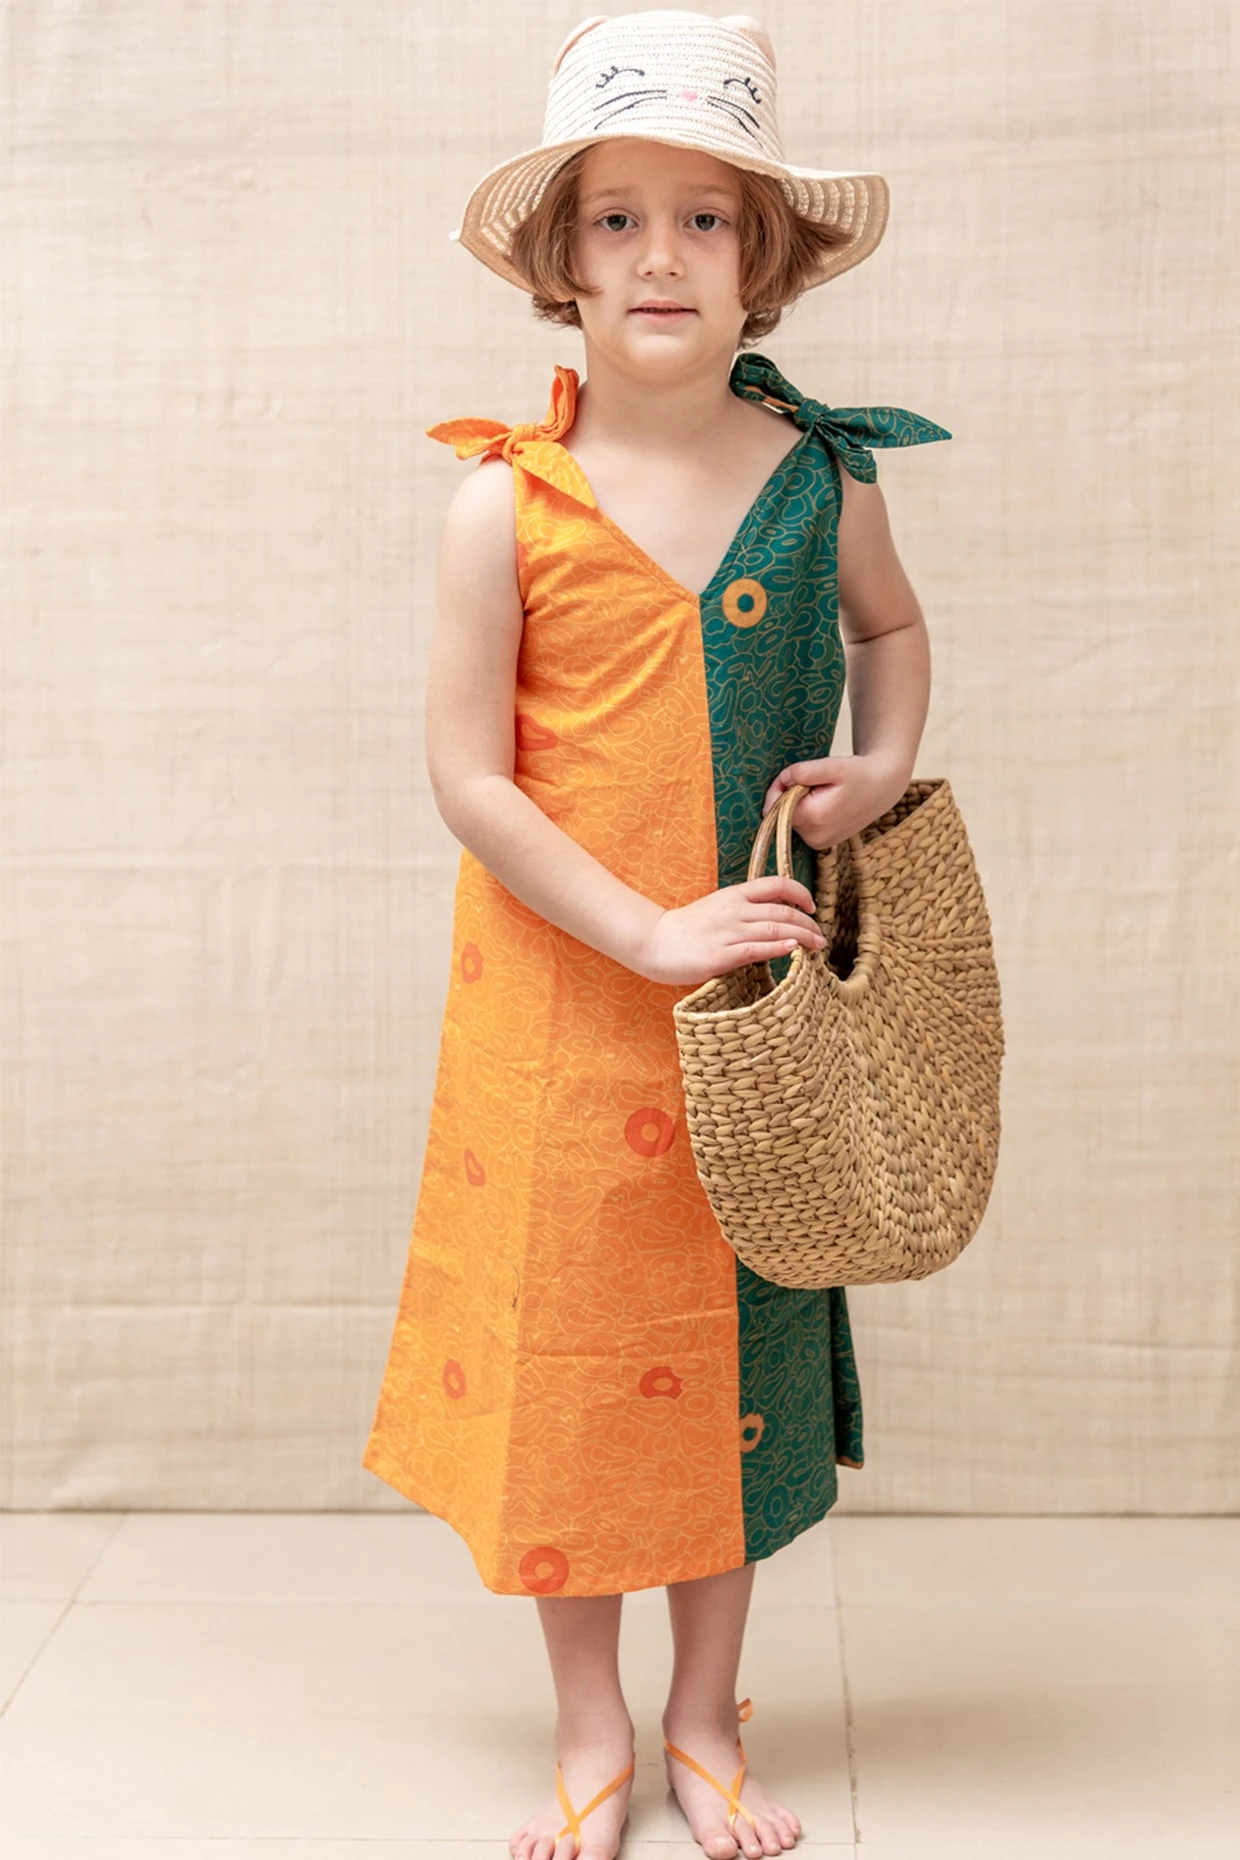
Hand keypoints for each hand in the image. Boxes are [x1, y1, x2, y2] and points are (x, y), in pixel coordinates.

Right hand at [633, 875, 827, 986]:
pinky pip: (756, 948)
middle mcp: (734, 910)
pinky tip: (793, 950)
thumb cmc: (685, 929)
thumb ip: (743, 910)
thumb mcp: (717, 909)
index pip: (776, 884)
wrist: (653, 941)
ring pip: (775, 928)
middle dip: (808, 922)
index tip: (812, 906)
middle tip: (821, 936)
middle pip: (783, 910)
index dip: (800, 893)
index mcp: (734, 895)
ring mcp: (728, 932)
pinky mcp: (721, 955)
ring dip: (802, 936)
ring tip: (817, 946)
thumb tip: (773, 917)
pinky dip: (778, 947)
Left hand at [761, 751, 909, 852]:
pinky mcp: (823, 843)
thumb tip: (781, 781)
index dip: (778, 789)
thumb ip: (801, 772)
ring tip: (824, 792)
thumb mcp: (831, 766)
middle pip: (782, 815)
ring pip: (792, 820)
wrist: (884, 787)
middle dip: (790, 796)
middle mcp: (814, 837)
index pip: (774, 807)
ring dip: (800, 804)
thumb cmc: (859, 774)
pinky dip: (809, 813)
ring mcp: (819, 844)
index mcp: (814, 819)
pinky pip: (803, 826)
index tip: (794, 776)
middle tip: (815, 782)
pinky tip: (827, 802)